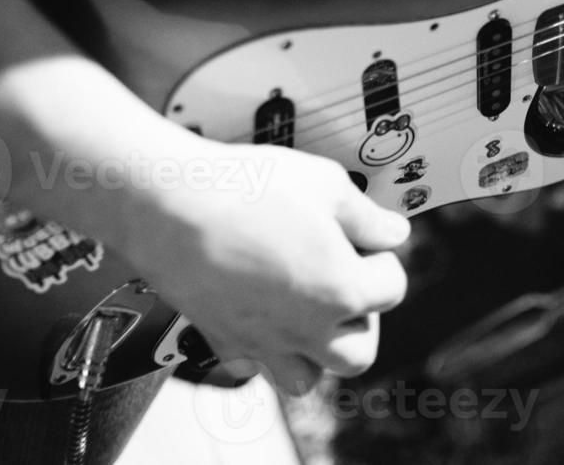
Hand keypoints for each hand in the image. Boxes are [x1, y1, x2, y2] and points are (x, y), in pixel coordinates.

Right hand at [124, 134, 409, 393]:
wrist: (169, 203)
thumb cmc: (248, 188)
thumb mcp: (325, 184)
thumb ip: (368, 216)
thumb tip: (394, 232)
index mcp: (341, 290)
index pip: (392, 289)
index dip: (382, 256)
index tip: (364, 237)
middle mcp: (305, 329)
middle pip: (358, 353)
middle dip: (360, 319)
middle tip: (344, 279)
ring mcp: (261, 340)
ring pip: (306, 378)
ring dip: (315, 350)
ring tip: (307, 307)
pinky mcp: (221, 338)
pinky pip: (252, 367)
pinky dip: (263, 351)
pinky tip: (261, 312)